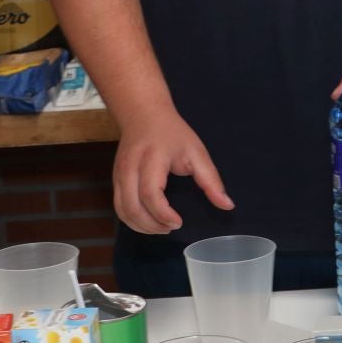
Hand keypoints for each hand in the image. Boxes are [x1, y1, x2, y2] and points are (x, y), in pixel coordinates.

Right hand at [112, 108, 232, 233]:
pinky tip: (148, 222)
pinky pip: (118, 206)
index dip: (163, 213)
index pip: (151, 193)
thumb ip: (211, 180)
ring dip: (140, 226)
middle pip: (132, 206)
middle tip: (171, 228)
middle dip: (151, 225)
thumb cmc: (172, 133)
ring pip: (122, 210)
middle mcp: (130, 167)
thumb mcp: (196, 152)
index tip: (179, 222)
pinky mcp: (114, 179)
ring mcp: (118, 174)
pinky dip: (131, 220)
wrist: (143, 114)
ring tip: (161, 228)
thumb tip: (227, 206)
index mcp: (152, 158)